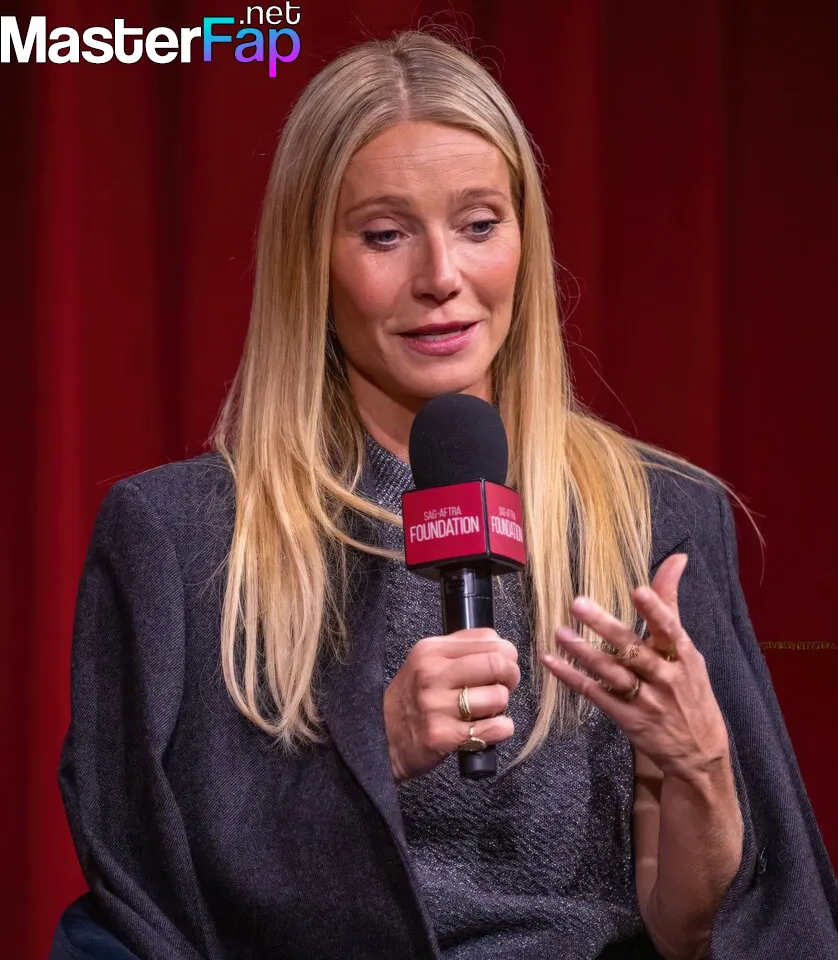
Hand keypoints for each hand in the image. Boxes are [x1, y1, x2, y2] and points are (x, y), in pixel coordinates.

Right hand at [383, 628, 519, 782]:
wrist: (380, 738)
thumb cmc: (411, 700)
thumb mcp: (425, 663)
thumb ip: (460, 650)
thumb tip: (502, 647)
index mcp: (430, 650)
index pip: (488, 639)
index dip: (506, 654)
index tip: (504, 666)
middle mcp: (432, 674)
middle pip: (496, 664)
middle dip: (511, 677)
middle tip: (505, 686)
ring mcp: (436, 705)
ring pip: (498, 697)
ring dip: (502, 707)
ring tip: (486, 711)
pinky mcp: (442, 735)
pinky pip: (493, 728)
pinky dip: (501, 729)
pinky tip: (488, 729)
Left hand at [542, 553, 730, 780]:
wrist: (699, 753)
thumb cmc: (689, 690)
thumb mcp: (687, 650)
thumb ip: (671, 604)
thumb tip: (677, 559)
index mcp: (683, 656)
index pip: (670, 629)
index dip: (655, 610)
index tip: (638, 590)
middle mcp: (666, 677)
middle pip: (633, 649)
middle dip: (606, 627)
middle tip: (578, 603)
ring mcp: (647, 701)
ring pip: (611, 673)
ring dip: (583, 652)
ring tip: (559, 632)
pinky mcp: (629, 720)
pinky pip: (596, 695)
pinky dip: (573, 678)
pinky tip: (552, 661)